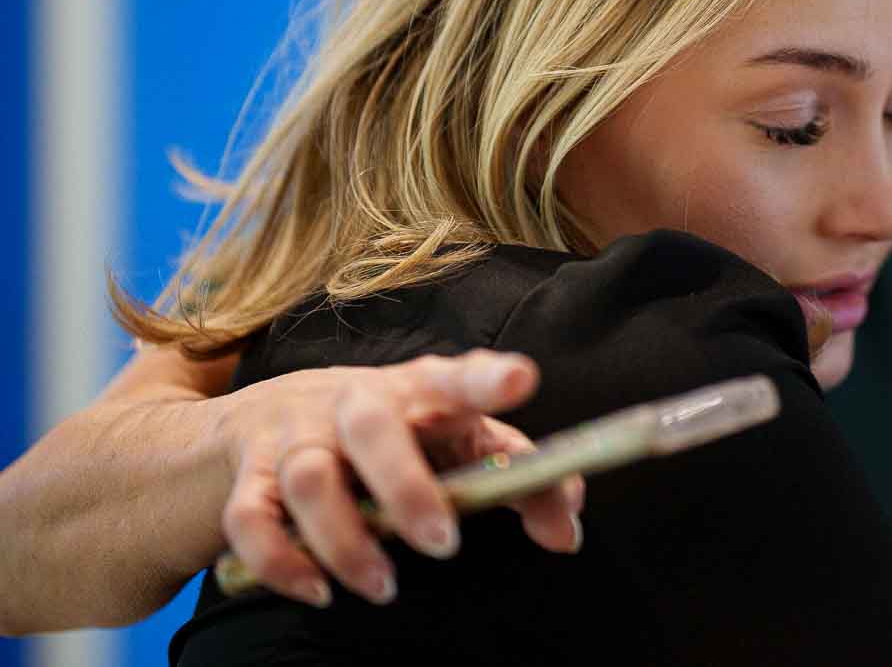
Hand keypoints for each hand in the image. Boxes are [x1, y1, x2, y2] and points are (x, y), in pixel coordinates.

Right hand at [214, 349, 581, 607]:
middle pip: (374, 427)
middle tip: (444, 542)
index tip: (520, 378)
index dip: (486, 378)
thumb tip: (567, 531)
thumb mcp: (453, 441)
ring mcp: (296, 437)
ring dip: (346, 539)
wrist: (260, 417)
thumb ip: (518, 479)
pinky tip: (317, 590)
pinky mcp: (247, 477)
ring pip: (310, 478)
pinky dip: (280, 561)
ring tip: (384, 585)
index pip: (454, 376)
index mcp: (417, 390)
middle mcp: (353, 403)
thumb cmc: (388, 433)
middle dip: (407, 486)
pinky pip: (251, 519)